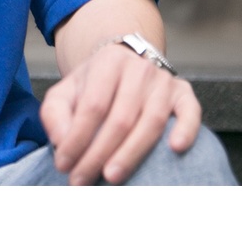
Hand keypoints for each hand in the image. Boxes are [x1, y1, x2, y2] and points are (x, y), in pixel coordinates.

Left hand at [38, 42, 201, 184]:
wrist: (123, 66)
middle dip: (98, 154)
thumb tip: (61, 141)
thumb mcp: (65, 92)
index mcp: (107, 63)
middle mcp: (138, 69)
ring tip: (111, 177)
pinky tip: (175, 149)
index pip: (92, 106)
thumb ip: (55, 114)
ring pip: (150, 122)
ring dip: (131, 154)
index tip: (63, 165)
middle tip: (81, 180)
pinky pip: (190, 113)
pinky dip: (185, 130)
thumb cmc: (93, 86)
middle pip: (120, 118)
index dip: (77, 138)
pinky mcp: (184, 94)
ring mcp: (164, 82)